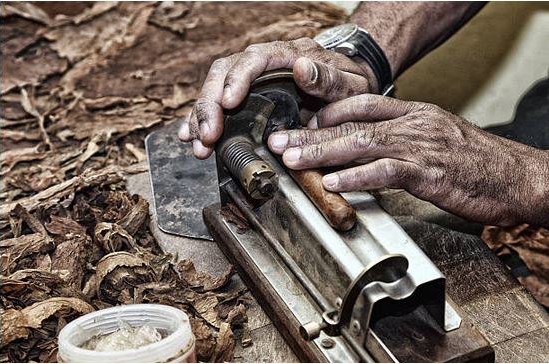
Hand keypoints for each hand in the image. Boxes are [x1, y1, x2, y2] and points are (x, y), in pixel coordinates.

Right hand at [178, 37, 377, 158]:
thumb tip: (302, 67)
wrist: (348, 86)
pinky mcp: (245, 97)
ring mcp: (251, 80)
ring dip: (201, 117)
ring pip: (215, 89)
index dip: (237, 79)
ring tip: (198, 144)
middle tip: (208, 135)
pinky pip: (217, 105)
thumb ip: (328, 78)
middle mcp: (264, 64)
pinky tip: (189, 136)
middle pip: (224, 73)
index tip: (228, 103)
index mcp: (288, 54)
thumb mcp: (349, 83)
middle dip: (210, 104)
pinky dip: (201, 120)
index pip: (254, 58)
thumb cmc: (349, 84)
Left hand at [267, 94, 548, 226]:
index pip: (361, 104)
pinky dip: (356, 176)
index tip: (301, 124)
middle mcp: (412, 124)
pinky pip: (386, 171)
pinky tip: (332, 182)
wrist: (518, 177)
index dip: (327, 113)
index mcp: (413, 113)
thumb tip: (368, 151)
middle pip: (350, 124)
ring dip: (322, 152)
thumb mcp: (435, 139)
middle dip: (309, 133)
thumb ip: (401, 140)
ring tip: (291, 159)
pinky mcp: (430, 172)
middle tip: (277, 141)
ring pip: (361, 144)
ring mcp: (420, 146)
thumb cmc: (476, 162)